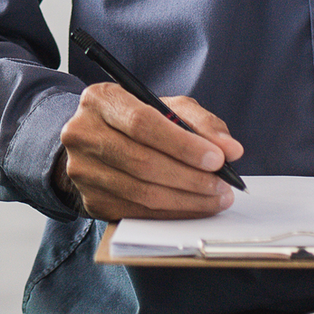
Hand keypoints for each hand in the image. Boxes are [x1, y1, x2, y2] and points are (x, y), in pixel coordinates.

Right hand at [56, 84, 243, 219]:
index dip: (182, 144)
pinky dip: (173, 213)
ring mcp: (82, 170)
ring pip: (142, 192)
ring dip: (187, 200)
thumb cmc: (136, 121)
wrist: (95, 143)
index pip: (142, 123)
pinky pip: (138, 212)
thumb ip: (201, 122)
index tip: (217, 158)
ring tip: (216, 197)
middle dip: (191, 177)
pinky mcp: (92, 200)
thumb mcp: (166, 107)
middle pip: (143, 161)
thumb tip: (230, 149)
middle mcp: (82, 132)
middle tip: (222, 184)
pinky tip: (194, 206)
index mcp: (100, 99)